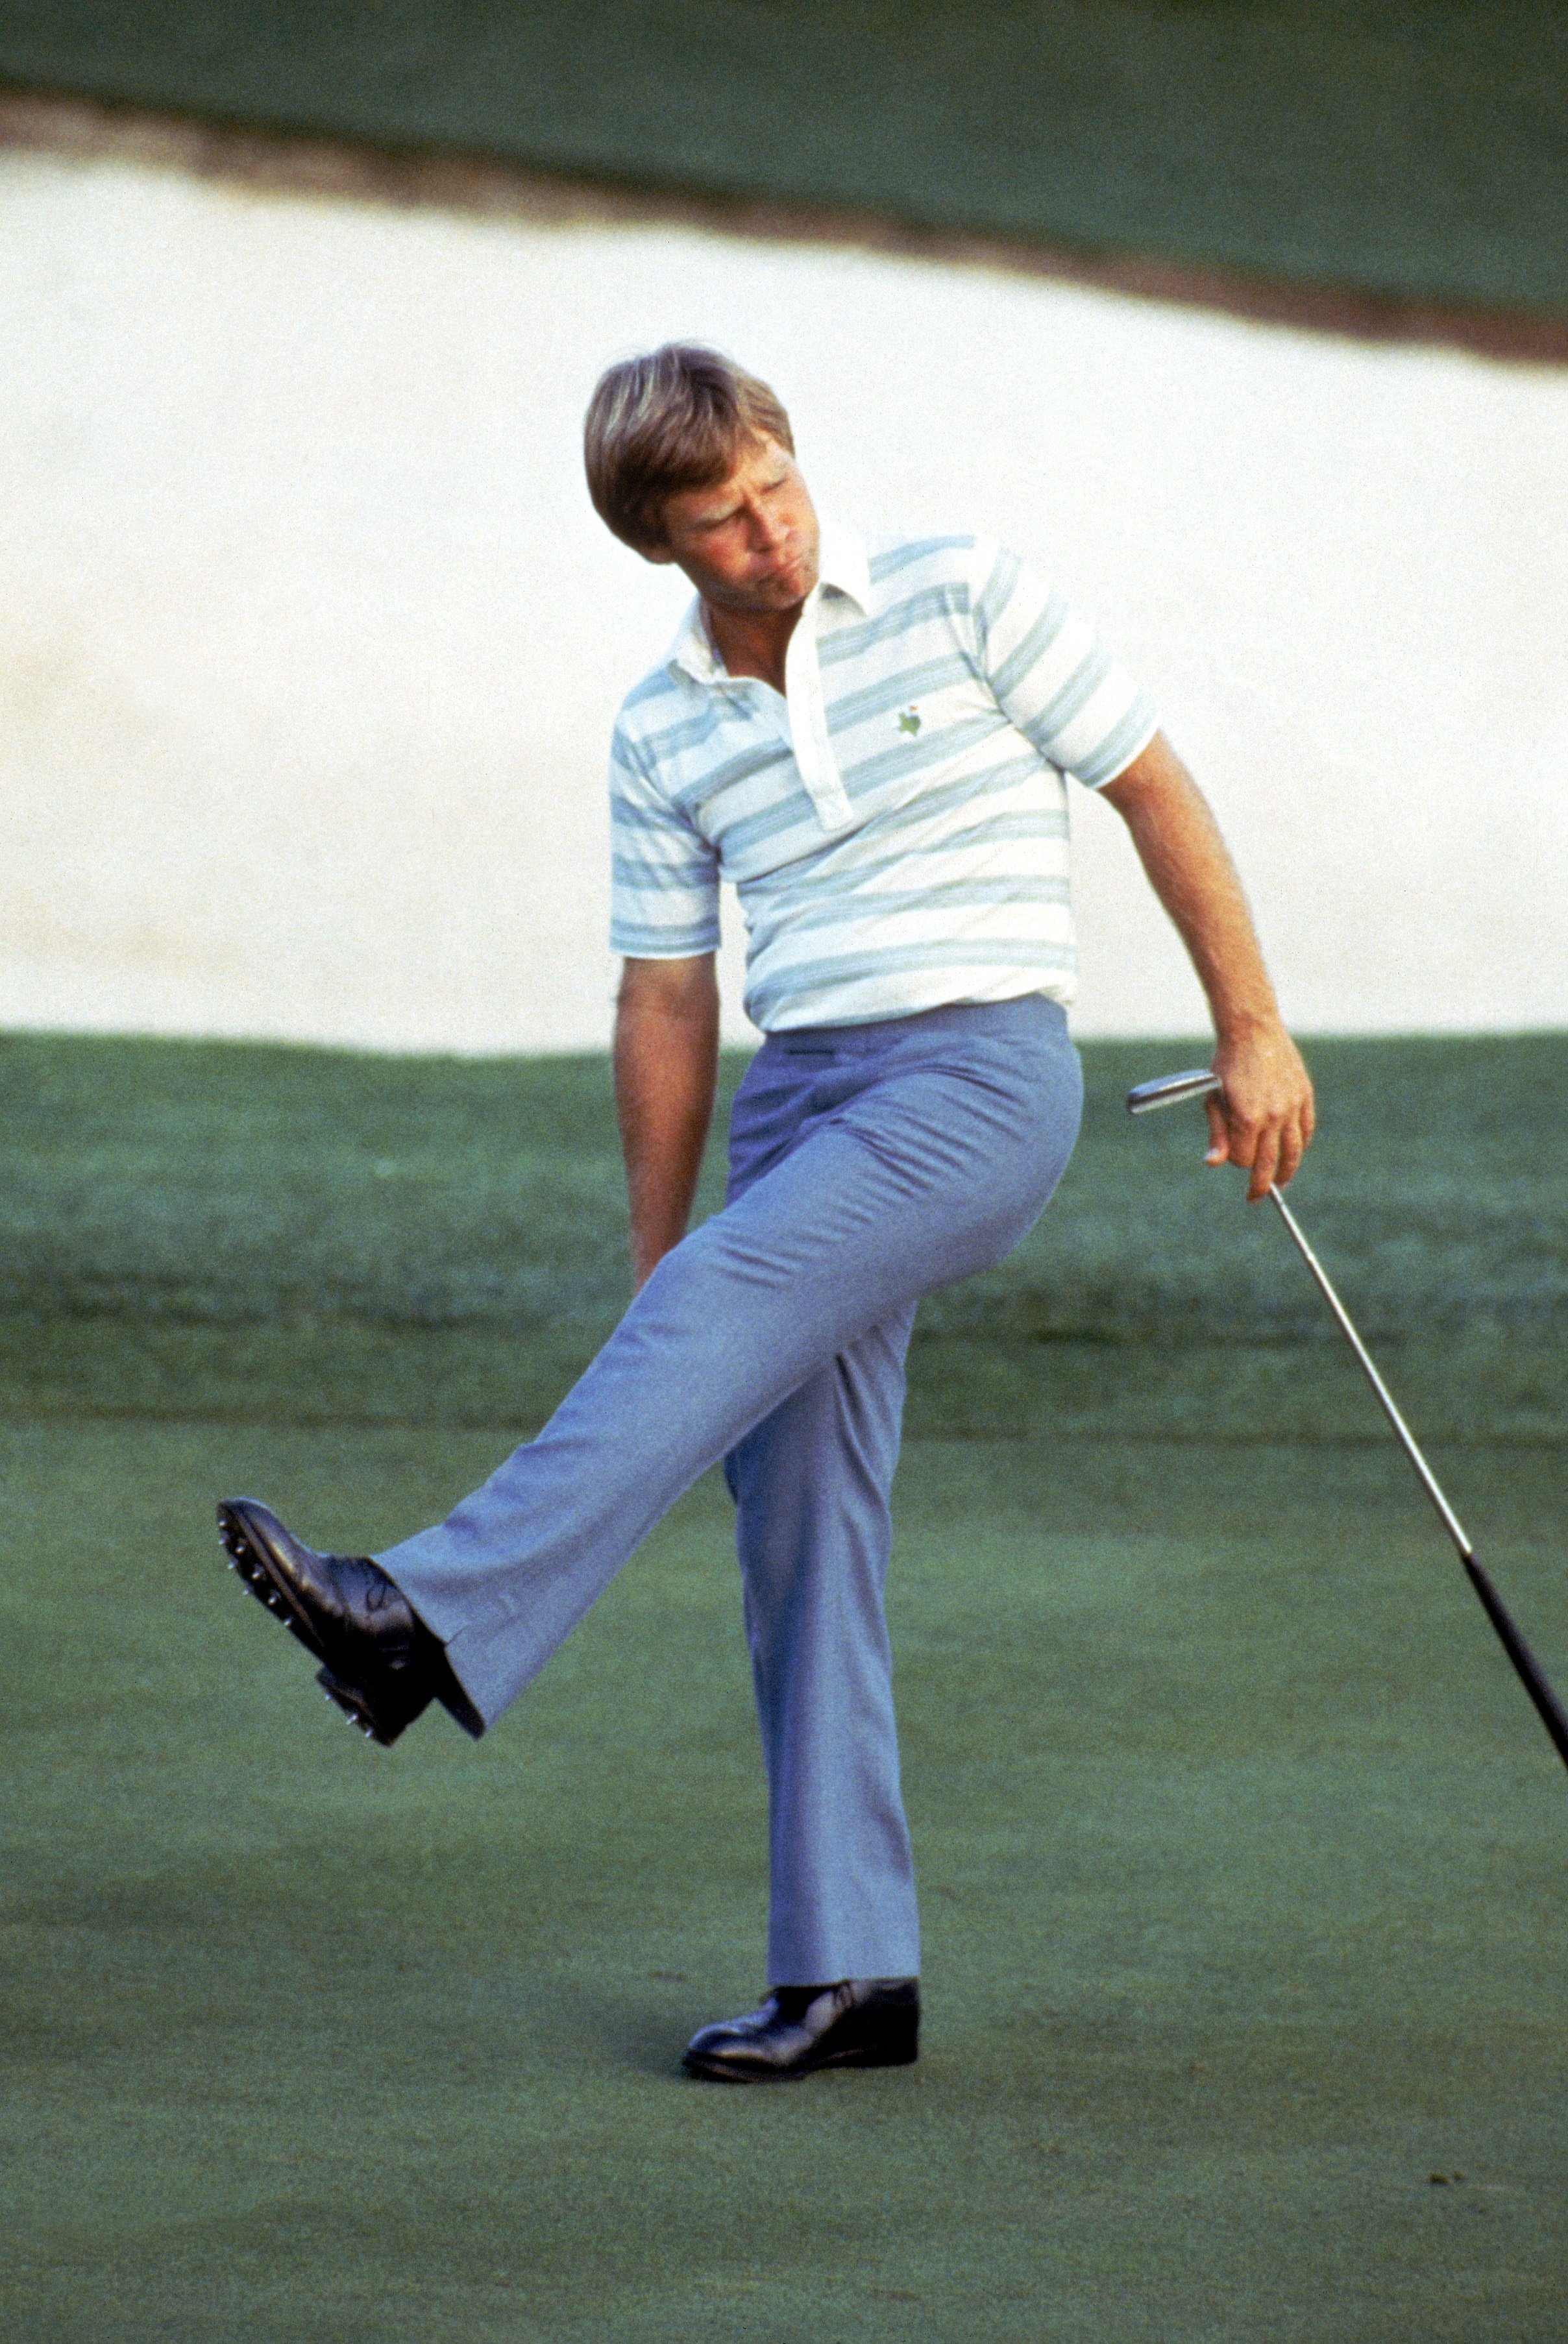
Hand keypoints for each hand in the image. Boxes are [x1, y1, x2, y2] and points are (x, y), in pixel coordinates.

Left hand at [1204, 1024, 1314, 1200]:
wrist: (1252, 1030)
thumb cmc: (1225, 1064)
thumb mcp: (1213, 1098)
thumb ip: (1215, 1132)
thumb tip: (1212, 1164)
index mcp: (1246, 1118)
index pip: (1243, 1159)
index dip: (1235, 1160)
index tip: (1231, 1155)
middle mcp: (1272, 1116)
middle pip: (1269, 1163)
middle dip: (1261, 1185)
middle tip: (1255, 1197)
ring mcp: (1291, 1107)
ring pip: (1293, 1151)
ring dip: (1286, 1171)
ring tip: (1281, 1182)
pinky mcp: (1304, 1095)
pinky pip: (1306, 1129)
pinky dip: (1301, 1144)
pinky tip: (1295, 1152)